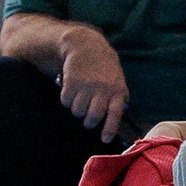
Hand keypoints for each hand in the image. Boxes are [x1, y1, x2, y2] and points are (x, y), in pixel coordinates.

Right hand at [57, 24, 130, 142]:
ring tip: (80, 99)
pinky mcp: (71, 82)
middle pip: (93, 117)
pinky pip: (65, 102)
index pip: (114, 114)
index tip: (104, 140)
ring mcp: (86, 86)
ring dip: (77, 109)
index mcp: (116, 90)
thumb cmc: (103, 65)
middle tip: (87, 120)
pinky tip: (71, 90)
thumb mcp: (117, 77)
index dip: (109, 129)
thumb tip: (120, 113)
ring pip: (77, 111)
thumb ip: (119, 95)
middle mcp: (102, 89)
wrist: (85, 45)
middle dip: (89, 122)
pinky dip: (66, 99)